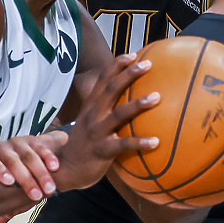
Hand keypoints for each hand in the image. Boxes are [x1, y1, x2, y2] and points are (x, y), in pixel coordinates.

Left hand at [0, 130, 68, 200]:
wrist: (33, 154)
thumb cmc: (17, 175)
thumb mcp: (10, 189)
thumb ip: (6, 204)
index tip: (9, 182)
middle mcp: (5, 148)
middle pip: (14, 161)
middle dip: (26, 180)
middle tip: (36, 196)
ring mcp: (21, 143)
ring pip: (30, 157)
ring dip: (41, 174)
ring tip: (49, 189)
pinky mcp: (36, 141)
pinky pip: (43, 149)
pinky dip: (49, 159)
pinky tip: (54, 168)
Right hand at [54, 53, 159, 192]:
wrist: (66, 168)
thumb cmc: (86, 143)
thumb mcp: (91, 122)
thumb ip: (107, 111)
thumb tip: (133, 101)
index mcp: (91, 106)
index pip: (103, 80)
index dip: (117, 66)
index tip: (133, 54)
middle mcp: (92, 115)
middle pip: (111, 89)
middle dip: (128, 74)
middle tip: (147, 64)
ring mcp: (96, 132)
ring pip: (118, 114)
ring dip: (138, 104)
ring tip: (157, 97)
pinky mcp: (101, 150)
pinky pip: (123, 145)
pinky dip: (140, 142)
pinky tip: (156, 142)